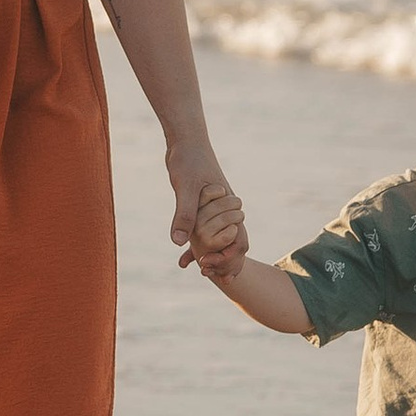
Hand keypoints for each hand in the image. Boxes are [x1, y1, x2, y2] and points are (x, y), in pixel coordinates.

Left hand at [165, 141, 245, 275]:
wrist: (185, 139)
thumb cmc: (189, 159)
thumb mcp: (185, 188)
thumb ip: (184, 214)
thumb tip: (177, 242)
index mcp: (228, 206)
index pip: (239, 240)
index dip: (230, 259)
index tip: (213, 270)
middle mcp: (225, 209)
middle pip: (233, 243)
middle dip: (223, 262)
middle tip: (208, 276)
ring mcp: (215, 208)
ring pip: (218, 238)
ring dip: (210, 254)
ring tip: (196, 269)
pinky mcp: (202, 205)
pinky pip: (203, 230)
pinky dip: (195, 243)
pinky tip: (182, 255)